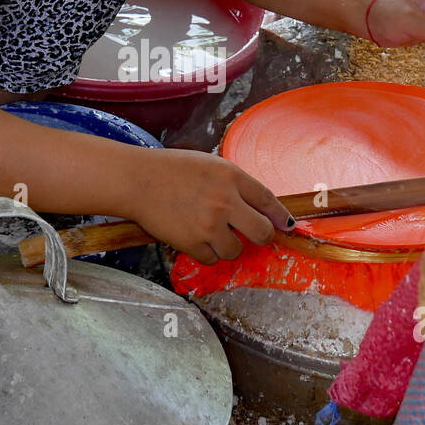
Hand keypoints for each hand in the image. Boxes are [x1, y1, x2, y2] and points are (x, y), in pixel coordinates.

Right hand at [126, 149, 292, 264]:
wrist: (137, 181)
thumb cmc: (171, 170)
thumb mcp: (209, 166)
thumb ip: (234, 184)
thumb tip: (257, 207)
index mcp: (231, 176)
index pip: (267, 200)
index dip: (280, 216)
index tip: (286, 225)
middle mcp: (224, 200)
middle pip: (261, 232)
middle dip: (261, 236)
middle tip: (252, 235)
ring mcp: (209, 224)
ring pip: (235, 250)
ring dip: (227, 245)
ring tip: (209, 231)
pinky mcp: (192, 242)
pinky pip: (211, 258)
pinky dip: (206, 252)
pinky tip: (193, 237)